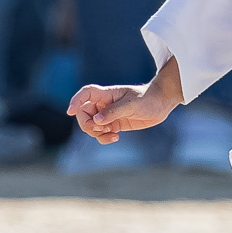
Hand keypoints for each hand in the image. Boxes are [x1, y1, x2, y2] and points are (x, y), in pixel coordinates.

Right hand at [68, 58, 182, 144]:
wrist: (161, 104)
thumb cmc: (147, 98)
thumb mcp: (131, 104)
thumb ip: (113, 112)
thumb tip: (96, 120)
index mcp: (106, 94)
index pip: (86, 94)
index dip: (75, 101)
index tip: (70, 112)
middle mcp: (104, 104)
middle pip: (84, 114)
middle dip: (87, 125)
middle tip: (100, 129)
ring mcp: (109, 115)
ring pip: (91, 126)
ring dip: (96, 134)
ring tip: (112, 134)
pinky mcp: (115, 125)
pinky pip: (101, 134)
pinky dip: (104, 138)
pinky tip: (116, 137)